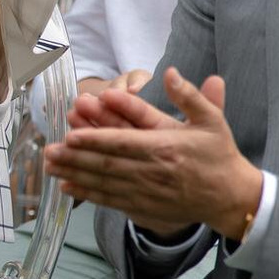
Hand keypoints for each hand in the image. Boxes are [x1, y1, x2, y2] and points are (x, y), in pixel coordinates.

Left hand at [46, 68, 264, 238]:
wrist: (230, 197)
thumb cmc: (219, 154)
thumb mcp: (212, 120)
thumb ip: (190, 96)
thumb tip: (170, 72)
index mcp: (167, 147)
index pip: (125, 142)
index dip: (96, 139)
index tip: (72, 134)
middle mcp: (153, 171)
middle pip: (107, 163)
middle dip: (76, 157)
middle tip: (48, 149)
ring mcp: (147, 191)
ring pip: (104, 182)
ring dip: (74, 174)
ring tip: (49, 165)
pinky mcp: (143, 206)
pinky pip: (110, 200)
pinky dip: (87, 194)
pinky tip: (66, 186)